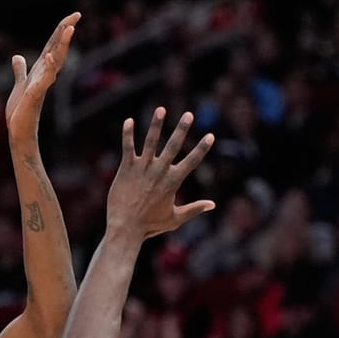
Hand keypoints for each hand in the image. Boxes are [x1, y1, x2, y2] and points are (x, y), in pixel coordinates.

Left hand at [5, 12, 80, 141]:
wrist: (20, 131)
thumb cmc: (21, 110)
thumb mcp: (20, 84)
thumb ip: (20, 70)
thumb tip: (17, 57)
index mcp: (41, 69)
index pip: (54, 45)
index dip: (62, 29)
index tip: (73, 15)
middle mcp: (45, 74)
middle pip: (58, 48)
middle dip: (66, 30)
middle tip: (77, 14)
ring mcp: (42, 84)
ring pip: (56, 60)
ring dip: (62, 45)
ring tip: (69, 29)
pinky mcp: (35, 94)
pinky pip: (44, 79)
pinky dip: (49, 68)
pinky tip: (51, 57)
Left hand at [106, 108, 214, 240]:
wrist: (125, 227)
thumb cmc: (150, 225)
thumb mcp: (175, 218)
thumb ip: (194, 209)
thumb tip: (212, 204)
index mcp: (172, 182)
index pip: (191, 161)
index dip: (201, 148)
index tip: (210, 136)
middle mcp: (159, 171)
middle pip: (173, 146)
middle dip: (181, 129)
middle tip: (188, 114)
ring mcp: (142, 168)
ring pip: (150, 142)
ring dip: (156, 125)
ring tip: (161, 109)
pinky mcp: (126, 168)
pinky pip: (127, 147)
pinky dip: (127, 134)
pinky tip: (128, 121)